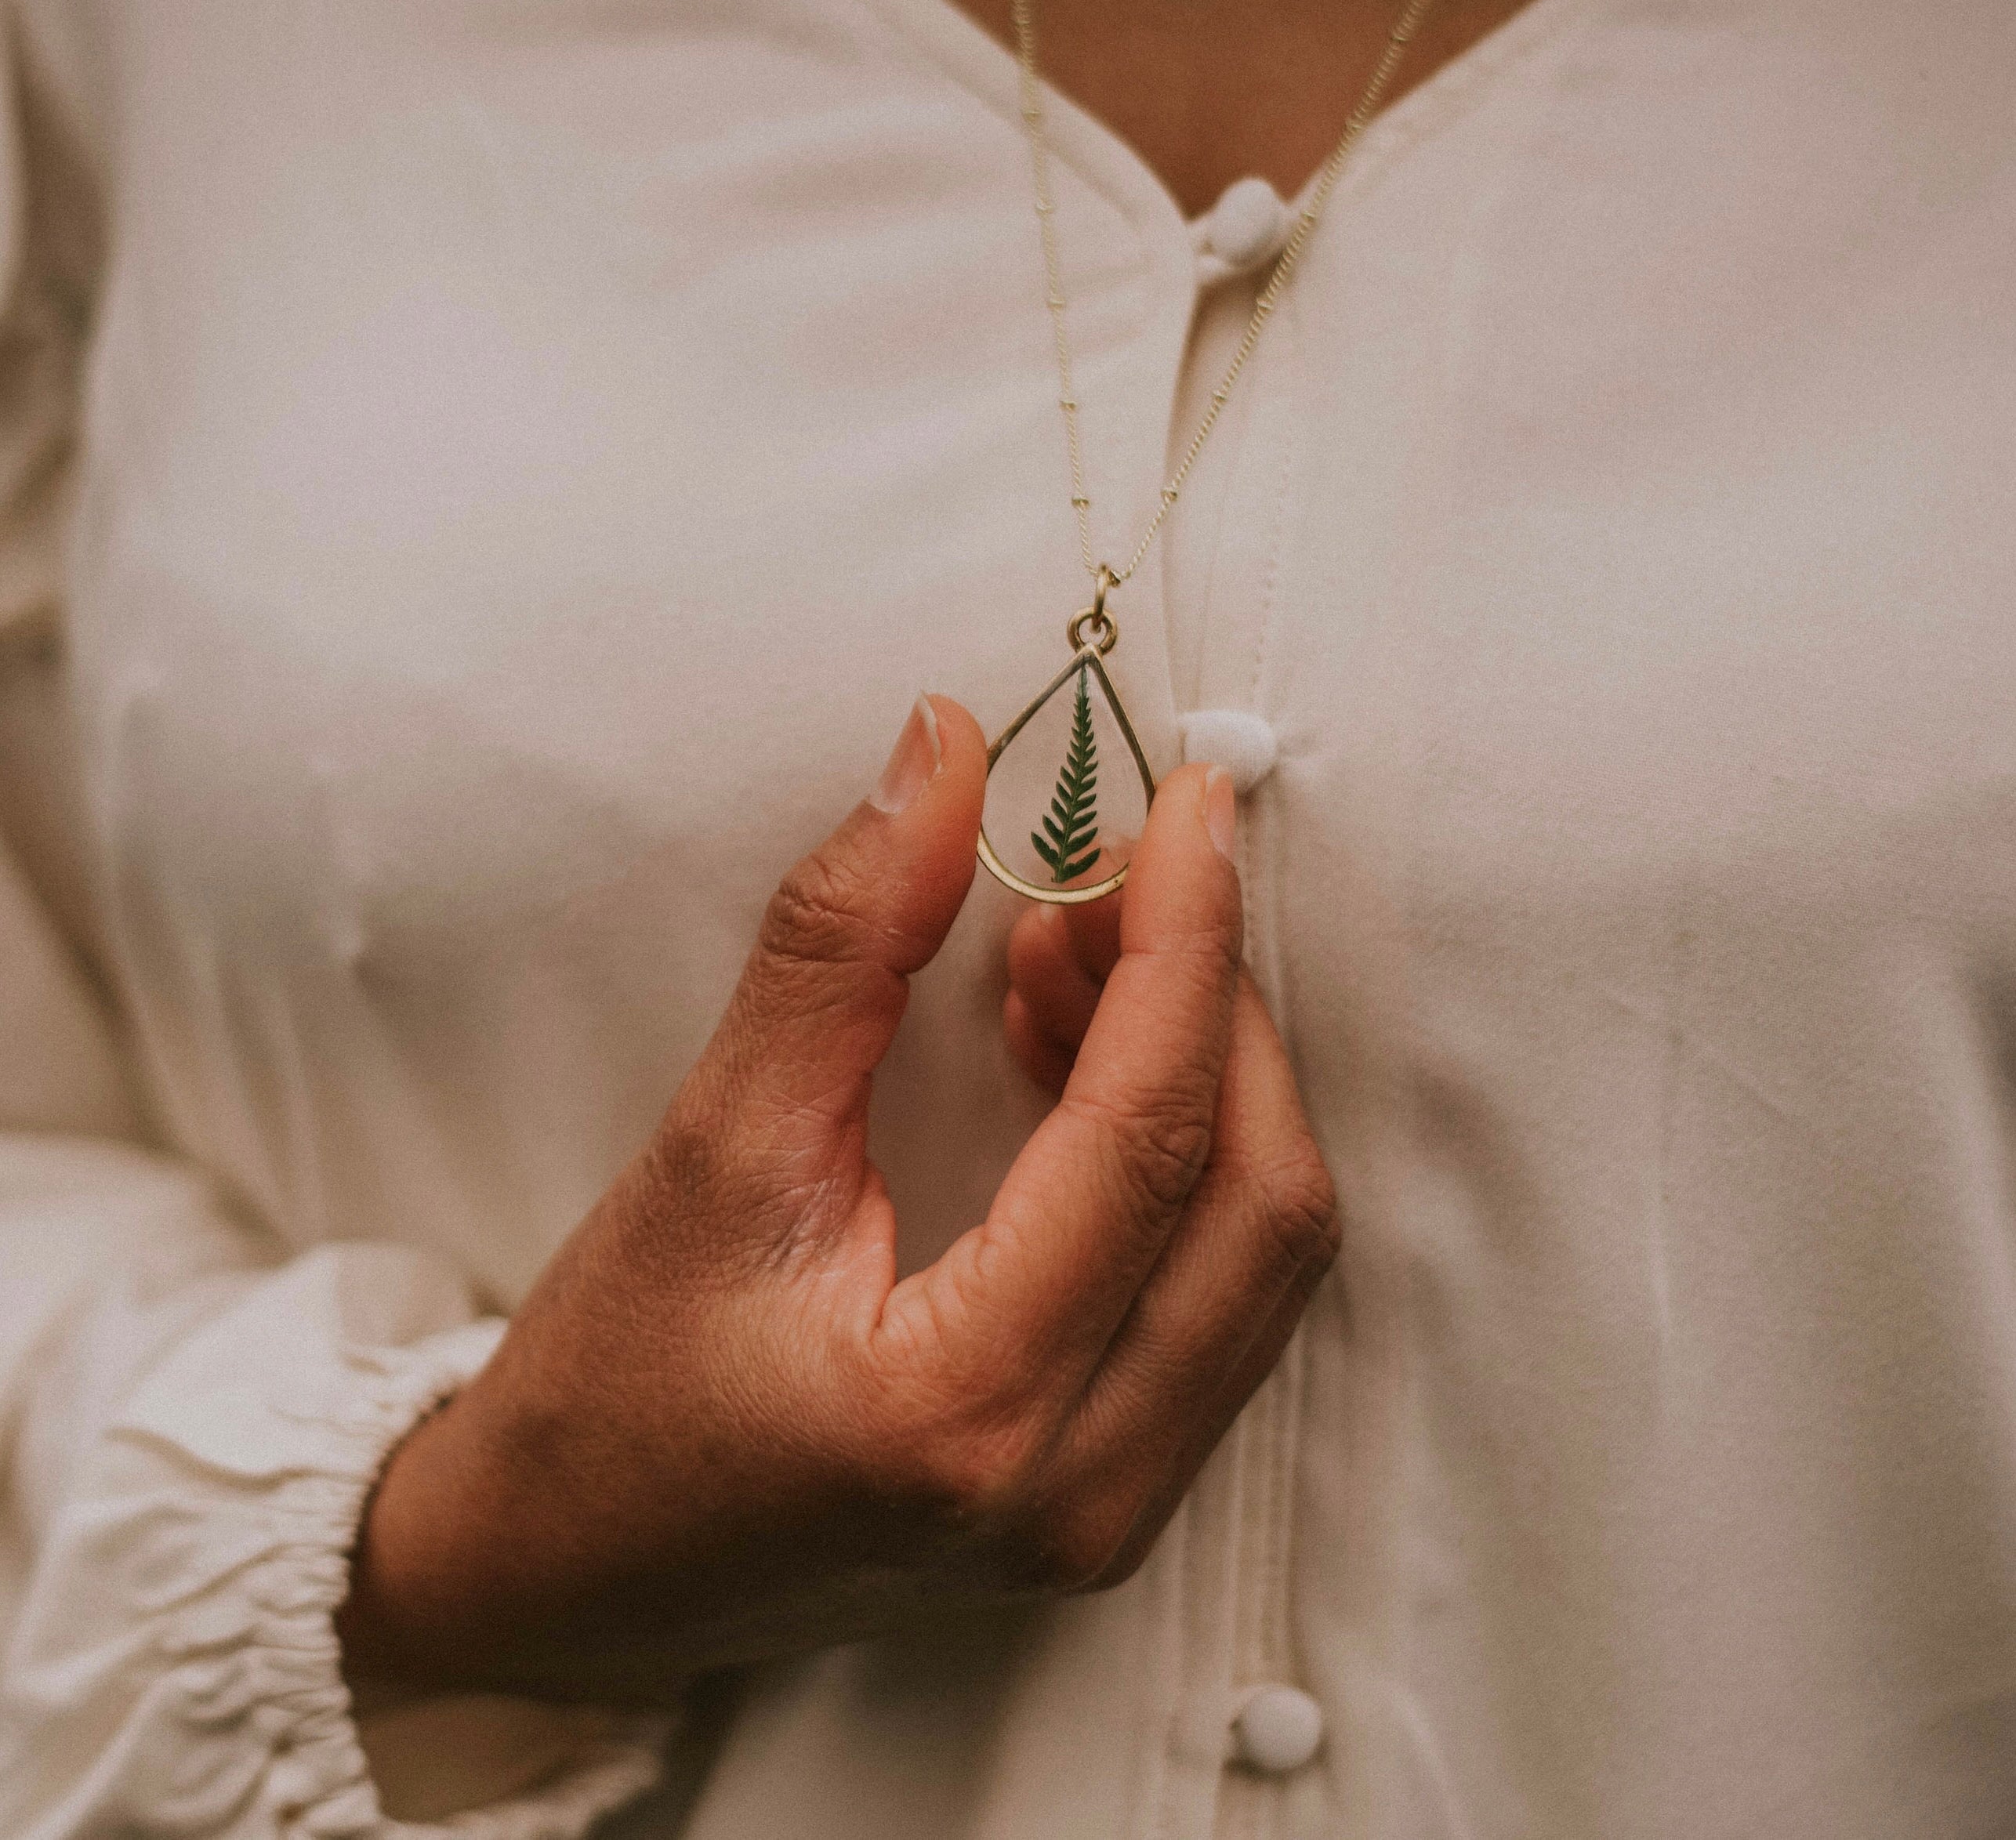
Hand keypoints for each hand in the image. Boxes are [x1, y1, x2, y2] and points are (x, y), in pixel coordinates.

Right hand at [336, 697, 1337, 1700]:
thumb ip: (841, 944)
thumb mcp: (708, 1144)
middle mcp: (1074, 1492)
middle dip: (1211, 1004)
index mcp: (962, 1413)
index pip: (1150, 1137)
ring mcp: (1105, 1513)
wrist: (562, 1575)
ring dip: (1200, 1075)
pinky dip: (1181, 1155)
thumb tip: (945, 759)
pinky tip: (1075, 1056)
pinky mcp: (1106, 1494)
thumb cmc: (606, 1382)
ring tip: (1069, 954)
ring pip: (1261, 1250)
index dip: (1187, 943)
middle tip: (1109, 877)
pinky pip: (1219, 1293)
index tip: (1187, 808)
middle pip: (1257, 1198)